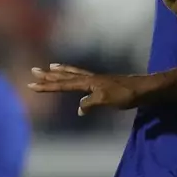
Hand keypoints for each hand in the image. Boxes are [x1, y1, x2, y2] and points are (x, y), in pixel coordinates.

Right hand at [29, 64, 143, 114]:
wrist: (145, 89)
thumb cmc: (127, 95)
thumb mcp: (107, 100)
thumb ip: (90, 103)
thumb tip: (78, 108)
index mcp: (89, 82)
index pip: (64, 84)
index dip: (47, 85)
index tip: (31, 84)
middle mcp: (91, 79)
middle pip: (66, 76)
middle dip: (49, 75)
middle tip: (33, 70)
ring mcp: (98, 80)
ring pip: (74, 74)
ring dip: (61, 72)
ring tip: (51, 67)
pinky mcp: (105, 83)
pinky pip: (84, 77)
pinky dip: (75, 76)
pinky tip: (78, 80)